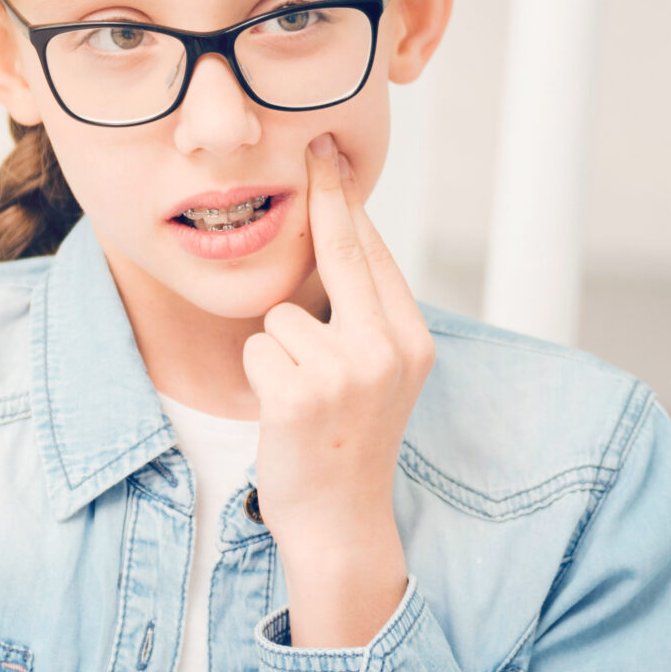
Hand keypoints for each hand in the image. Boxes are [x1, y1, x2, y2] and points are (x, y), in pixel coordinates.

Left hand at [243, 133, 434, 647]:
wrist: (340, 523)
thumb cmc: (351, 445)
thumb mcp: (381, 377)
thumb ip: (368, 318)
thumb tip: (341, 239)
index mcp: (412, 342)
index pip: (374, 255)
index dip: (348, 202)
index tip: (331, 157)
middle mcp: (386, 349)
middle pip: (341, 251)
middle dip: (324, 196)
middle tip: (313, 148)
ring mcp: (344, 372)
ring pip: (281, 316)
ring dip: (276, 352)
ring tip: (301, 400)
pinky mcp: (299, 394)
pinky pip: (258, 349)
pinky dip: (260, 377)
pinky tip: (283, 416)